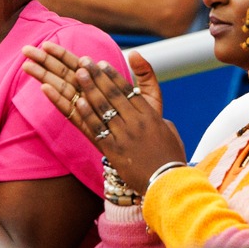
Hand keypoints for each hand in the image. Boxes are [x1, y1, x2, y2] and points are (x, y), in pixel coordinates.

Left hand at [20, 42, 187, 194]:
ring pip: (103, 107)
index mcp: (150, 116)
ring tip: (78, 74)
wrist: (167, 185)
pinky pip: (97, 129)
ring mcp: (124, 136)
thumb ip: (156, 116)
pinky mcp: (114, 151)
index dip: (113, 76)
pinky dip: (87, 114)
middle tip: (84, 62)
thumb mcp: (170, 130)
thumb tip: (145, 107)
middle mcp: (136, 123)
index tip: (101, 63)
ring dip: (89, 88)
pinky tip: (78, 101)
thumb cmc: (171, 159)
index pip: (129, 90)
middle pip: (113, 94)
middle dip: (97, 76)